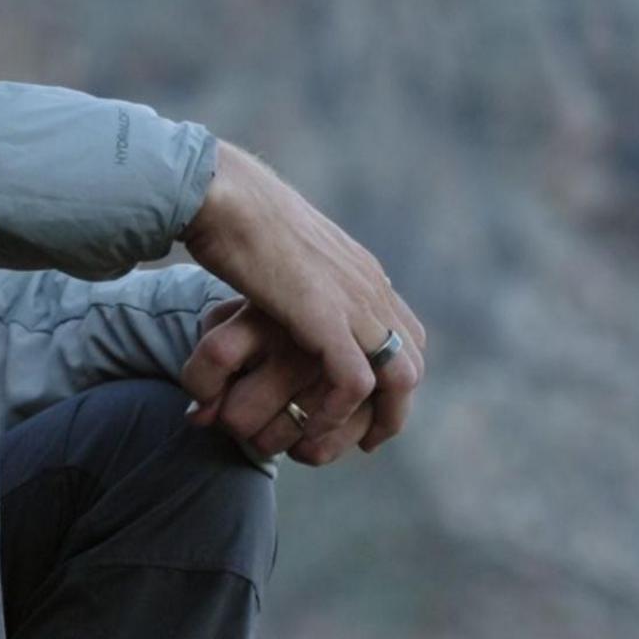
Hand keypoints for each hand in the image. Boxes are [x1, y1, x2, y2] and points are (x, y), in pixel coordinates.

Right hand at [176, 144, 425, 465]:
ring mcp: (353, 301)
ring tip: (345, 444)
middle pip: (414, 359)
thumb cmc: (236, 214)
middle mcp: (370, 287)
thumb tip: (287, 294)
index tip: (371, 408)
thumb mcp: (285, 252)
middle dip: (396, 407)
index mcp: (362, 272)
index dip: (396, 377)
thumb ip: (301, 279)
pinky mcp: (325, 317)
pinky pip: (355, 380)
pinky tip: (313, 423)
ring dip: (376, 418)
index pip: (408, 332)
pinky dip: (339, 411)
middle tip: (367, 441)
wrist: (223, 194)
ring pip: (400, 377)